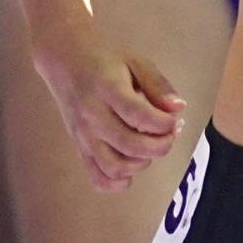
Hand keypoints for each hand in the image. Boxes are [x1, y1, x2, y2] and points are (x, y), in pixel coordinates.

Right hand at [36, 28, 185, 190]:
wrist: (64, 60)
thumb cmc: (104, 60)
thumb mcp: (135, 61)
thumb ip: (158, 84)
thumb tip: (178, 109)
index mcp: (107, 89)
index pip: (139, 116)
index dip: (164, 124)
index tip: (175, 119)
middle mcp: (92, 116)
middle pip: (131, 145)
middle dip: (161, 144)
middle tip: (170, 132)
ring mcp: (84, 135)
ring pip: (115, 167)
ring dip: (142, 163)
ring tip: (150, 145)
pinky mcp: (80, 148)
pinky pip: (97, 178)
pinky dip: (118, 182)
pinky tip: (132, 165)